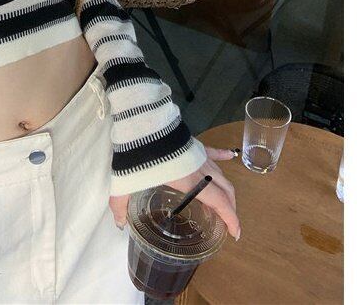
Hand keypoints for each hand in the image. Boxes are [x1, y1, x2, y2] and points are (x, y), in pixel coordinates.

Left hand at [109, 147, 240, 239]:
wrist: (142, 121)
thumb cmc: (138, 156)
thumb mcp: (125, 184)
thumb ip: (121, 206)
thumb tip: (120, 224)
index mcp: (190, 182)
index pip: (220, 202)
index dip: (231, 218)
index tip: (236, 234)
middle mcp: (200, 170)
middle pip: (226, 190)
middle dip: (230, 208)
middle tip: (228, 223)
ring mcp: (199, 155)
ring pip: (220, 174)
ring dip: (225, 189)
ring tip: (223, 201)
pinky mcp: (193, 143)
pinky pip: (213, 152)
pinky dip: (223, 156)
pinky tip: (230, 155)